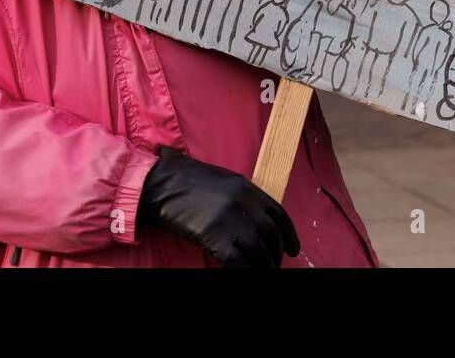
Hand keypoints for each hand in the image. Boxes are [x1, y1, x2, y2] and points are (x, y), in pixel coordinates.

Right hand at [139, 146, 300, 266]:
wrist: (160, 184)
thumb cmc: (187, 181)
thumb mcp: (223, 181)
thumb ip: (243, 198)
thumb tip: (258, 221)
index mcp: (247, 188)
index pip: (279, 215)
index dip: (290, 235)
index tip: (294, 250)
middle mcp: (243, 204)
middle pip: (271, 236)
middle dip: (276, 255)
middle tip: (274, 265)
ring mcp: (230, 221)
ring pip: (258, 253)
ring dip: (264, 267)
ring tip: (263, 272)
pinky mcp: (215, 238)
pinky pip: (238, 262)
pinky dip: (245, 271)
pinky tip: (244, 274)